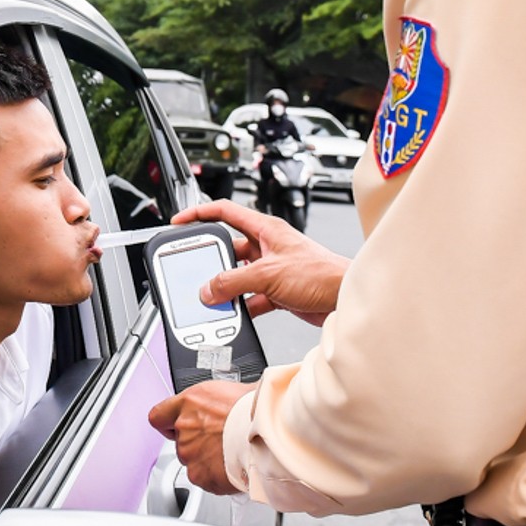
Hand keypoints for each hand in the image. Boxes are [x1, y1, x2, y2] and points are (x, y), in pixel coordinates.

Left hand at [148, 380, 248, 495]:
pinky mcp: (199, 475)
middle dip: (196, 443)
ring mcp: (189, 452)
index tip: (174, 427)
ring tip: (230, 455)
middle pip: (179, 440)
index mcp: (190, 402)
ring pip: (191, 460)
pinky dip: (214, 477)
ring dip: (205, 460)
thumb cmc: (258, 411)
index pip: (159, 416)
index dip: (167, 424)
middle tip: (218, 442)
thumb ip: (223, 398)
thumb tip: (239, 395)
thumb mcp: (239, 389)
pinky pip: (202, 478)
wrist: (269, 434)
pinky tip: (231, 468)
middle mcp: (184, 427)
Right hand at [174, 200, 347, 324]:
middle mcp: (268, 246)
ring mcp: (273, 268)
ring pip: (238, 275)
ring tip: (215, 298)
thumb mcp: (269, 274)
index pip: (225, 212)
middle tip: (197, 272)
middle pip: (229, 248)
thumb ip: (234, 282)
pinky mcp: (278, 290)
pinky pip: (251, 296)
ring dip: (228, 288)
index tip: (180, 222)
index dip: (200, 214)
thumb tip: (209, 289)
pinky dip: (242, 306)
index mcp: (265, 229)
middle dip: (213, 262)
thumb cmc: (322, 274)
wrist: (345, 299)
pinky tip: (236, 313)